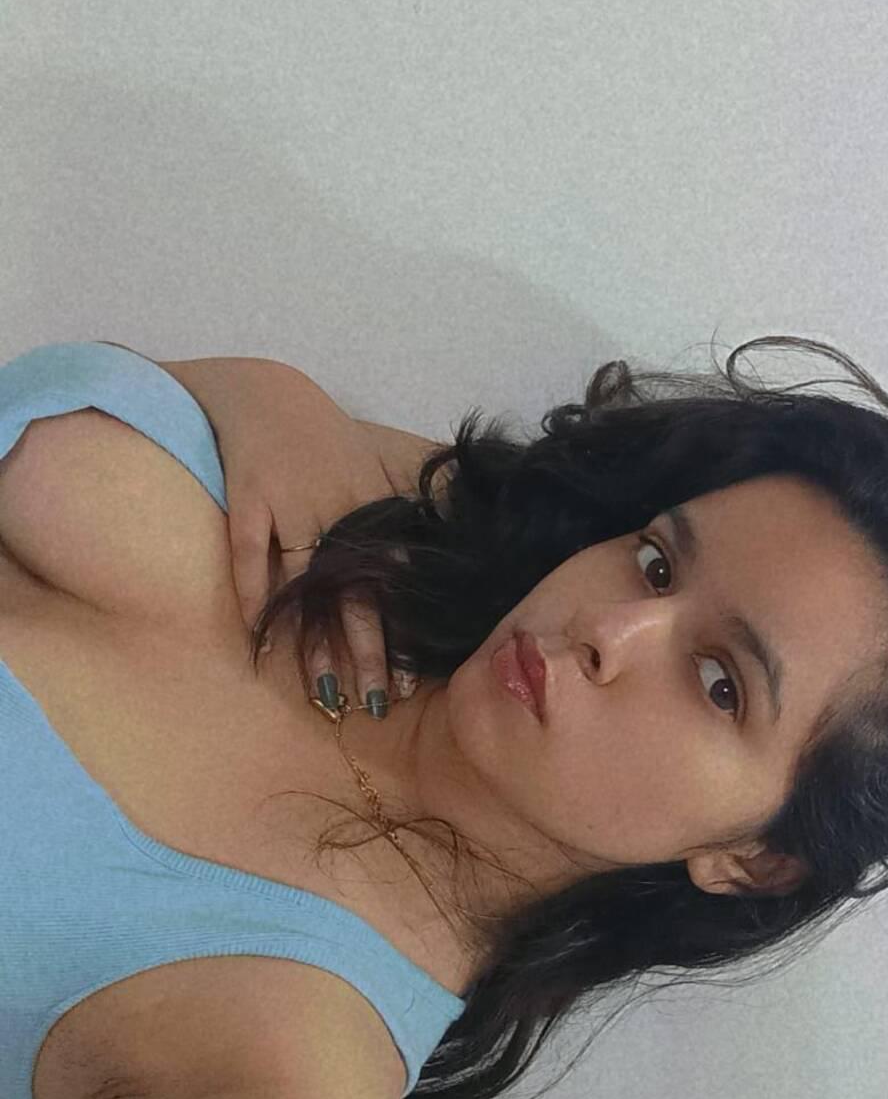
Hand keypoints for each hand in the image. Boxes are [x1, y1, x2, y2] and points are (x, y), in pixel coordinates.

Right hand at [160, 357, 424, 712]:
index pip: (389, 585)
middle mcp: (337, 509)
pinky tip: (258, 637)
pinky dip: (251, 594)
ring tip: (321, 692)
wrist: (267, 395)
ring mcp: (290, 504)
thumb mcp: (372, 477)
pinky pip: (249, 554)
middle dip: (365, 652)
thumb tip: (428, 579)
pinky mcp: (249, 498)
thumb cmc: (325, 444)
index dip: (399, 634)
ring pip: (303, 585)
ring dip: (312, 642)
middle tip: (374, 703)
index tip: (410, 684)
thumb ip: (397, 526)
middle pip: (353, 593)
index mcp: (371, 509)